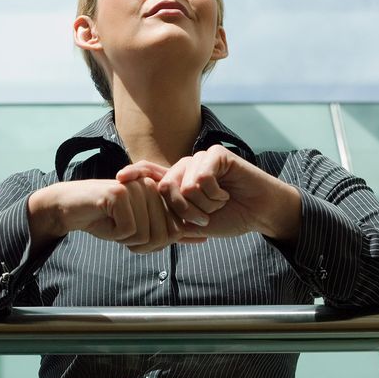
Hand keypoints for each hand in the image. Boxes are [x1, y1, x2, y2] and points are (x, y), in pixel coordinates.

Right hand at [27, 178, 205, 253]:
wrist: (73, 207)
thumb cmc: (108, 218)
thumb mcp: (144, 228)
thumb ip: (172, 231)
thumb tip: (205, 238)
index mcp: (161, 193)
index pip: (175, 231)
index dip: (156, 243)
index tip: (137, 234)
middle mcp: (152, 187)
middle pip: (162, 236)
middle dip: (142, 245)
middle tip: (124, 233)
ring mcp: (136, 188)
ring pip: (146, 235)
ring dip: (128, 240)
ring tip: (116, 225)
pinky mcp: (119, 193)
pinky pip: (128, 231)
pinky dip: (115, 234)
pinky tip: (106, 220)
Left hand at [116, 145, 301, 242]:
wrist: (259, 212)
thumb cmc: (229, 217)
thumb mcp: (196, 222)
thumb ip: (174, 217)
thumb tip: (149, 221)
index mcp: (179, 181)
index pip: (151, 172)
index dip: (135, 173)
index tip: (119, 179)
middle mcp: (187, 167)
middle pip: (166, 186)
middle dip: (184, 210)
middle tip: (203, 218)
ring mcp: (201, 159)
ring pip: (186, 185)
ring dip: (204, 204)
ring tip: (219, 204)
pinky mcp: (216, 155)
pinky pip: (203, 177)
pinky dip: (214, 193)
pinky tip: (226, 194)